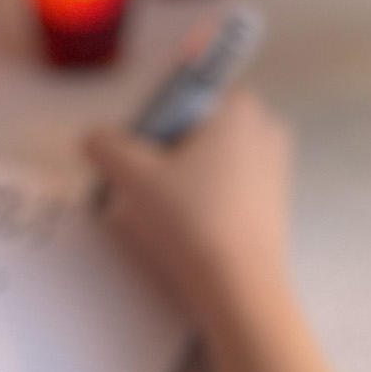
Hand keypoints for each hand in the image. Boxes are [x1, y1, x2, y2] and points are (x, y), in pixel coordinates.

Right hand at [84, 88, 292, 328]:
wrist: (239, 284)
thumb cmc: (190, 217)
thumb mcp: (134, 175)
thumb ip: (106, 146)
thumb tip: (94, 138)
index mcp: (239, 106)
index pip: (191, 86)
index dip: (160, 113)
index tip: (143, 142)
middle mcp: (265, 127)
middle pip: (202, 124)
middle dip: (172, 144)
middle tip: (146, 179)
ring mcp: (276, 167)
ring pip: (216, 157)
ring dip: (187, 173)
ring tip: (165, 208)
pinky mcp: (276, 202)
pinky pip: (231, 185)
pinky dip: (208, 197)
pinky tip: (189, 224)